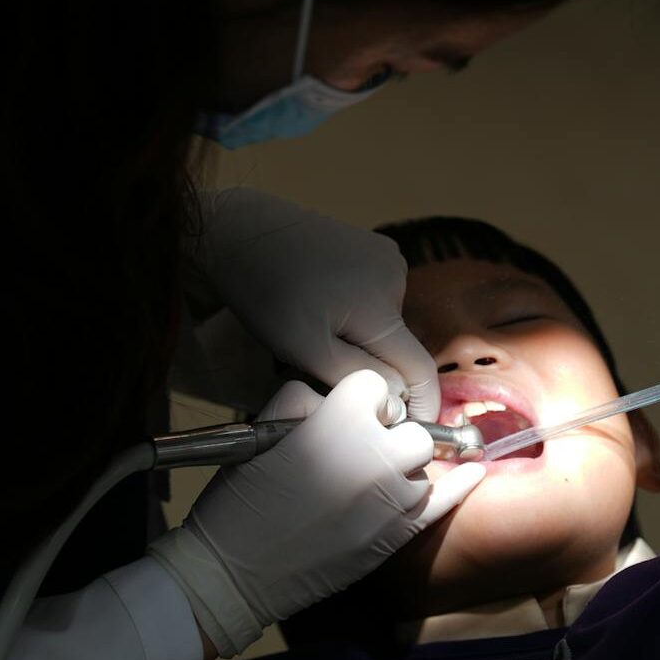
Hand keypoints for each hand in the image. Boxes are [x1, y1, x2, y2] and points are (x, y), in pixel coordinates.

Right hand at [148, 371, 484, 656]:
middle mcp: (379, 453)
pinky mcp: (399, 533)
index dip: (357, 399)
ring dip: (402, 466)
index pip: (374, 386)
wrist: (237, 571)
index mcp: (342, 419)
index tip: (341, 415)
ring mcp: (395, 497)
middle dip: (388, 432)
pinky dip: (459, 485)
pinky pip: (445, 501)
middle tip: (355, 449)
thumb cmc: (241, 497)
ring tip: (367, 481)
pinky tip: (473, 472)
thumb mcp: (261, 429)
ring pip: (423, 464)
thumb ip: (303, 400)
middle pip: (410, 426)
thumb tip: (333, 400)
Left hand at [190, 188, 439, 419]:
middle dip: (369, 365)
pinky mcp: (371, 247)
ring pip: (383, 323)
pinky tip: (318, 303)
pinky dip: (352, 313)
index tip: (409, 429)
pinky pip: (373, 298)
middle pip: (398, 345)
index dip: (419, 404)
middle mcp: (396, 276)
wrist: (238, 229)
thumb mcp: (304, 347)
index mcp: (383, 305)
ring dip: (357, 338)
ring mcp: (385, 257)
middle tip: (318, 363)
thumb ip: (355, 375)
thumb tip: (400, 397)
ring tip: (310, 327)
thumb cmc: (265, 291)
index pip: (420, 367)